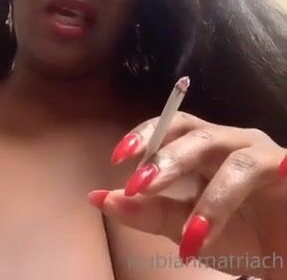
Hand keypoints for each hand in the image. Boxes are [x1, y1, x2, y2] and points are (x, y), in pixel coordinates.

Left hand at [89, 112, 286, 277]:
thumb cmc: (241, 236)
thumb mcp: (184, 227)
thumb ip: (146, 212)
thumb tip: (97, 198)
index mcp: (204, 149)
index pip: (171, 127)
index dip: (145, 136)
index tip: (117, 158)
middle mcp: (231, 142)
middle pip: (195, 133)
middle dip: (165, 157)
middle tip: (139, 184)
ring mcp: (262, 153)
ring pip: (230, 156)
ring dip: (206, 195)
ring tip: (183, 232)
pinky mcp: (285, 167)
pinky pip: (256, 175)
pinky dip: (226, 206)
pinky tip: (205, 233)